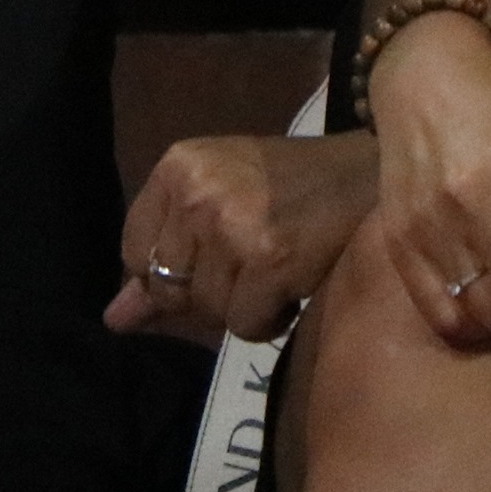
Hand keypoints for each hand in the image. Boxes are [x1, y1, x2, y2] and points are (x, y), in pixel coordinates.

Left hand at [110, 130, 375, 342]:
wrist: (376, 174)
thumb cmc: (297, 184)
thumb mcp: (222, 198)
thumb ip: (165, 255)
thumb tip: (114, 320)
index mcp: (177, 167)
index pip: (136, 253)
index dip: (175, 272)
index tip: (213, 260)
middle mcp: (196, 191)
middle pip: (171, 288)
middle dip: (211, 292)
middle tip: (254, 263)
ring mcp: (231, 224)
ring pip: (210, 310)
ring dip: (246, 305)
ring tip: (278, 268)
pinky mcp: (269, 257)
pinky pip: (246, 323)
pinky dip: (272, 318)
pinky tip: (294, 284)